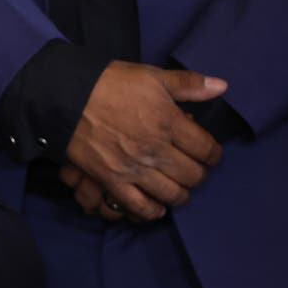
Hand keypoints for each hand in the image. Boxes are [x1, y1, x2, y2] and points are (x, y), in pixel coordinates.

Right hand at [65, 61, 225, 220]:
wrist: (65, 95)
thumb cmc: (109, 82)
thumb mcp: (151, 75)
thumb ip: (188, 84)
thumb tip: (222, 86)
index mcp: (169, 122)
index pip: (207, 149)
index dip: (212, 152)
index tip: (207, 151)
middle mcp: (156, 149)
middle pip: (193, 175)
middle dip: (197, 173)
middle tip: (189, 167)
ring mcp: (134, 168)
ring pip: (172, 194)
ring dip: (179, 193)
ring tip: (174, 185)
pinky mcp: (112, 180)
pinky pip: (139, 206)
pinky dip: (152, 211)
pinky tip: (156, 206)